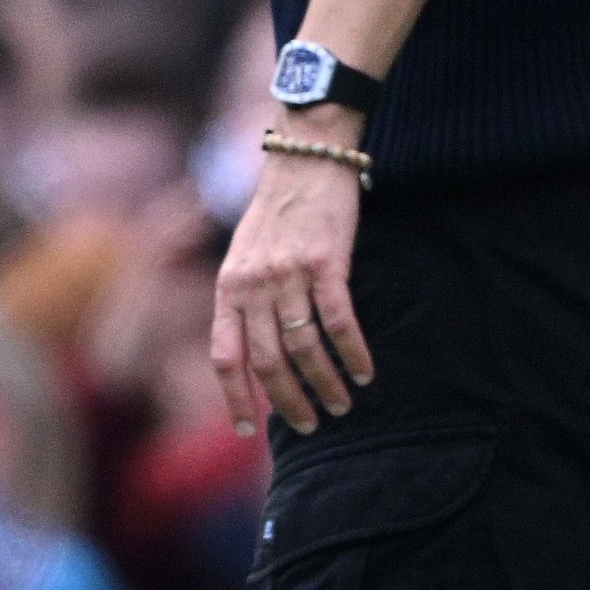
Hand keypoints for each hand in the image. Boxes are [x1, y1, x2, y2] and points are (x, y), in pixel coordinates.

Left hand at [211, 141, 371, 437]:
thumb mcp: (243, 256)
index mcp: (228, 287)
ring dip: (325, 383)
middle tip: (310, 426)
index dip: (236, 398)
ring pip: (304, 347)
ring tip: (342, 404)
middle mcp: (253, 285)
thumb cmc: (277, 212)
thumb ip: (244, 300)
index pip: (225, 357)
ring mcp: (288, 274)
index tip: (249, 431)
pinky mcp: (325, 262)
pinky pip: (338, 321)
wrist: (305, 157)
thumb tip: (253, 352)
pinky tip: (365, 371)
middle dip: (288, 401)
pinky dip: (353, 352)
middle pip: (267, 361)